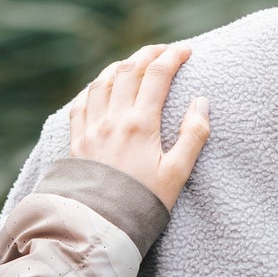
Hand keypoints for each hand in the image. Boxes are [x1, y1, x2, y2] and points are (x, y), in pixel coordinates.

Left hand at [68, 43, 208, 211]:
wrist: (99, 226)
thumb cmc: (142, 203)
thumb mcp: (177, 174)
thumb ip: (193, 136)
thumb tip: (201, 102)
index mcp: (140, 124)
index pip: (157, 75)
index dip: (173, 57)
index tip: (186, 50)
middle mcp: (113, 119)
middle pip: (129, 71)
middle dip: (148, 54)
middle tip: (163, 50)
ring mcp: (91, 128)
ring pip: (103, 81)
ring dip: (120, 66)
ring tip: (134, 62)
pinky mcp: (76, 141)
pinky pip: (81, 103)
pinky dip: (93, 87)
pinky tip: (100, 87)